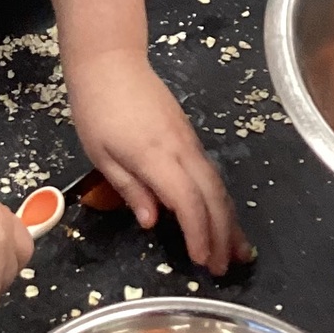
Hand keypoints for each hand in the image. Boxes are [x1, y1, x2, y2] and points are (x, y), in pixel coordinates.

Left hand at [67, 48, 251, 274]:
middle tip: (223, 269)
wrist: (110, 62)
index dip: (198, 233)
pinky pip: (210, 174)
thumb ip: (129, 188)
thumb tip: (153, 222)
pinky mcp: (189, 136)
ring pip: (217, 185)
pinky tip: (222, 217)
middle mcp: (181, 150)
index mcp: (156, 156)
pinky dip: (220, 200)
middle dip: (221, 235)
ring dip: (229, 220)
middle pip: (212, 197)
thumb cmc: (96, 109)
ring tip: (237, 252)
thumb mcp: (100, 154)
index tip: (201, 261)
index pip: (188, 201)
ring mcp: (189, 141)